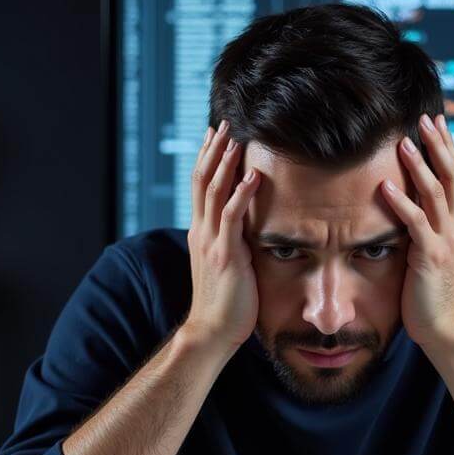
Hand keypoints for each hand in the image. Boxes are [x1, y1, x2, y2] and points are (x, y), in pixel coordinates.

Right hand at [183, 120, 260, 351]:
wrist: (211, 331)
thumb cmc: (224, 304)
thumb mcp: (226, 265)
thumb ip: (232, 243)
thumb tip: (248, 230)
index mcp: (201, 232)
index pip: (201, 186)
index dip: (207, 158)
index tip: (215, 134)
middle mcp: (202, 232)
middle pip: (203, 180)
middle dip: (213, 150)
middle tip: (224, 123)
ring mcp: (211, 242)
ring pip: (214, 192)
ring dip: (226, 162)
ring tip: (236, 137)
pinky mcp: (225, 255)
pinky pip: (232, 217)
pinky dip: (242, 194)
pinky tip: (252, 176)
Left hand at [380, 113, 453, 352]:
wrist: (446, 330)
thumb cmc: (432, 297)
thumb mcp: (431, 256)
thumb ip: (424, 232)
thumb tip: (405, 213)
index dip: (446, 148)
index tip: (435, 122)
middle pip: (451, 175)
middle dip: (438, 144)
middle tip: (425, 117)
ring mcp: (446, 240)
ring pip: (435, 193)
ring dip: (419, 166)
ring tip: (403, 142)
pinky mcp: (431, 257)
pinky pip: (416, 223)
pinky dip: (401, 203)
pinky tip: (385, 187)